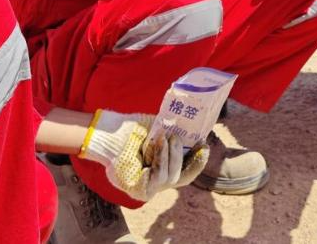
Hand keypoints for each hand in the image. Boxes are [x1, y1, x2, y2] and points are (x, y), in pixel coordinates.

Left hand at [78, 109, 208, 201]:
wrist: (111, 136)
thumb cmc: (133, 133)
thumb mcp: (157, 132)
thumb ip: (172, 133)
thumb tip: (190, 125)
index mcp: (164, 171)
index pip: (187, 173)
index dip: (198, 162)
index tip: (205, 146)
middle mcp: (159, 183)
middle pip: (180, 176)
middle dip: (182, 155)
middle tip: (177, 137)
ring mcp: (150, 189)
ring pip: (170, 176)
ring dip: (171, 155)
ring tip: (167, 136)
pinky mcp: (141, 191)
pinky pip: (157, 176)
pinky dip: (160, 157)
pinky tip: (159, 143)